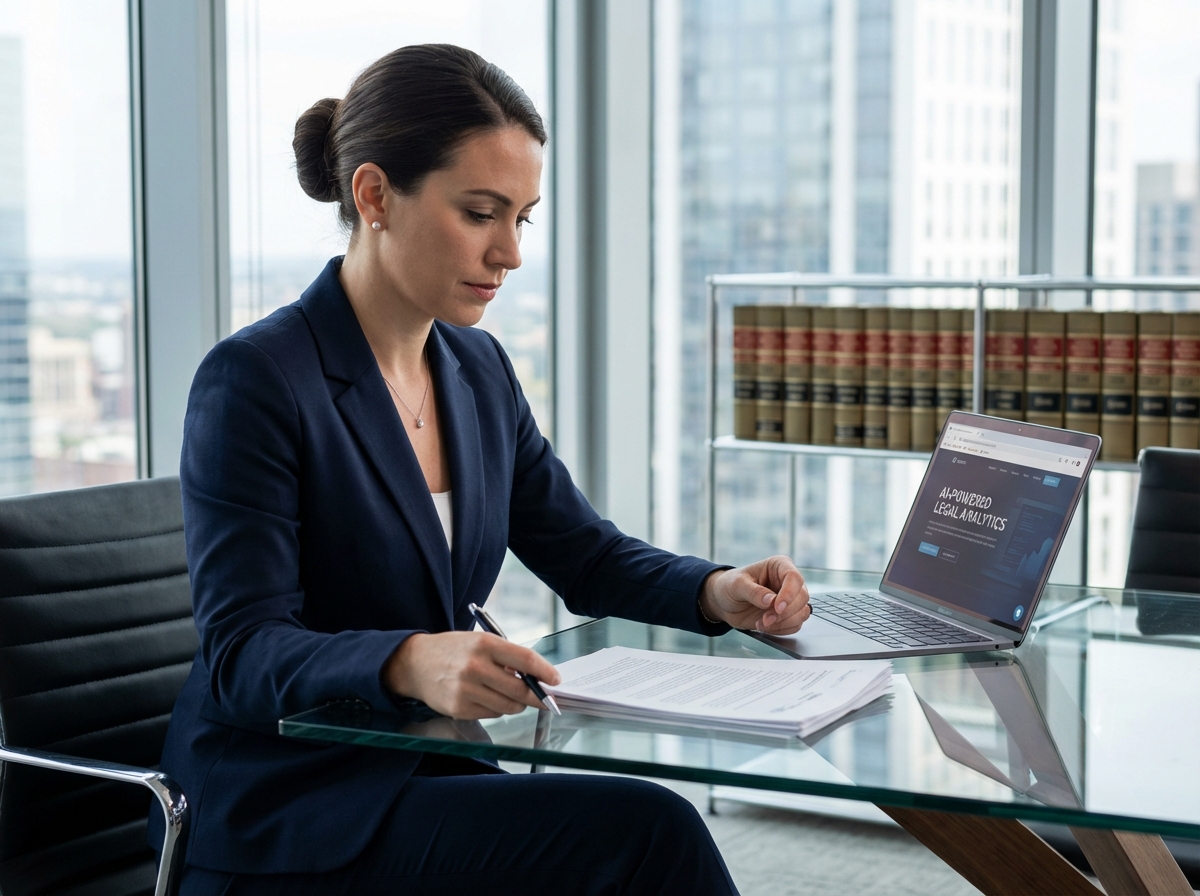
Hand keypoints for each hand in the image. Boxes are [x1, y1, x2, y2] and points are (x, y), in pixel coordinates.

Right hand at [383, 631, 561, 719]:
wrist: (415, 664)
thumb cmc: (454, 650)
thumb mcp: (479, 642)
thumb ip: (506, 657)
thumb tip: (535, 677)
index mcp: (484, 644)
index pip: (525, 659)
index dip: (545, 671)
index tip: (556, 680)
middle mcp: (475, 667)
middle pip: (520, 689)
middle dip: (537, 696)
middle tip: (545, 697)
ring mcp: (466, 690)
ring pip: (509, 705)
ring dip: (517, 703)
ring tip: (511, 694)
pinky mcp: (459, 708)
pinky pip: (492, 714)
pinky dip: (497, 708)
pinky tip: (489, 697)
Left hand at [699, 556, 809, 634]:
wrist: (724, 603)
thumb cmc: (730, 586)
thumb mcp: (737, 585)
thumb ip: (753, 592)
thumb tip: (771, 601)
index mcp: (779, 566)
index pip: (794, 578)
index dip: (789, 594)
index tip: (776, 607)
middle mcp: (788, 581)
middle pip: (802, 597)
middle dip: (784, 613)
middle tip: (765, 619)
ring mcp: (789, 599)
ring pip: (802, 613)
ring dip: (783, 623)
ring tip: (762, 623)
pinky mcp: (787, 614)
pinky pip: (795, 625)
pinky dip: (781, 629)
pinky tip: (765, 626)